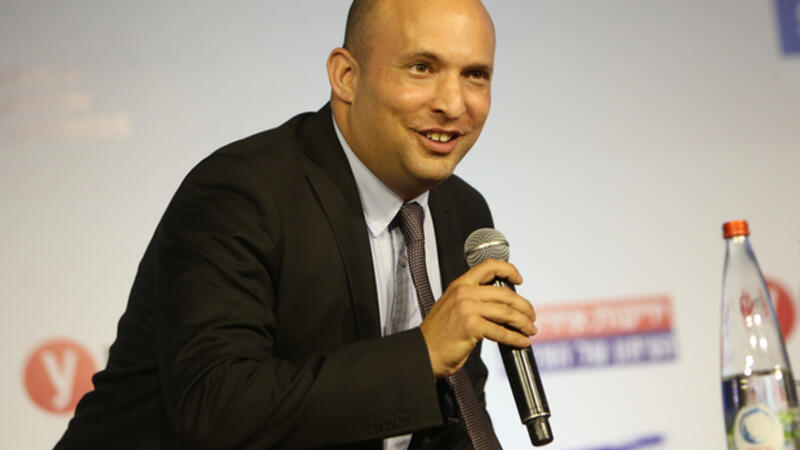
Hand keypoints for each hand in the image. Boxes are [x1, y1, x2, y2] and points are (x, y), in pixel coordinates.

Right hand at [419, 259, 536, 377]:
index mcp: (459, 285)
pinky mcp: (471, 326)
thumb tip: (501, 304)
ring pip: (506, 312)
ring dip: (523, 322)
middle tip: (531, 316)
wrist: (424, 353)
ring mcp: (467, 308)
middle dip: (523, 306)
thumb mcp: (452, 307)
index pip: (488, 266)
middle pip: (505, 293)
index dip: (508, 269)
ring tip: (530, 330)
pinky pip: (501, 331)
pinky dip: (515, 337)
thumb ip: (472, 300)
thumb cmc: (438, 335)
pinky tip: (521, 341)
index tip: (519, 279)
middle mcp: (463, 293)